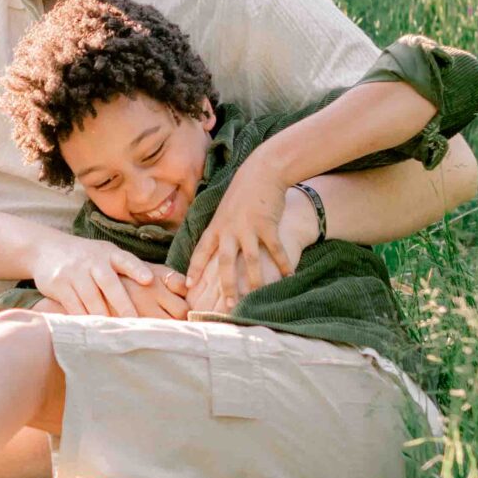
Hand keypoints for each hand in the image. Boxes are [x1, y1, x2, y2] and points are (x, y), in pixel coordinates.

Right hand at [31, 234, 188, 319]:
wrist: (48, 250)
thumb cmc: (90, 259)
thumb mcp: (110, 255)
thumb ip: (138, 269)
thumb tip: (183, 286)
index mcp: (110, 254)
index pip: (126, 260)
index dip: (137, 270)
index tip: (149, 281)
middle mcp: (93, 261)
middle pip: (110, 284)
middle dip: (123, 304)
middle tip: (136, 322)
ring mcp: (75, 273)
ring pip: (91, 300)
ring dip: (104, 317)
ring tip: (116, 333)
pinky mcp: (59, 285)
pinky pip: (74, 307)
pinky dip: (84, 320)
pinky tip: (93, 331)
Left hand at [186, 165, 296, 317]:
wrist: (262, 171)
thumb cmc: (243, 193)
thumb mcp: (224, 211)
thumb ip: (219, 231)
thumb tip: (212, 249)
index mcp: (216, 227)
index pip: (201, 252)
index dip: (194, 270)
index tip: (188, 286)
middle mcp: (230, 230)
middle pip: (225, 263)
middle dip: (226, 286)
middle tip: (228, 305)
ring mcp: (249, 228)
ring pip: (251, 261)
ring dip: (256, 281)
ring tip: (259, 297)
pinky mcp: (267, 225)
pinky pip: (276, 250)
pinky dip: (283, 264)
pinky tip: (289, 276)